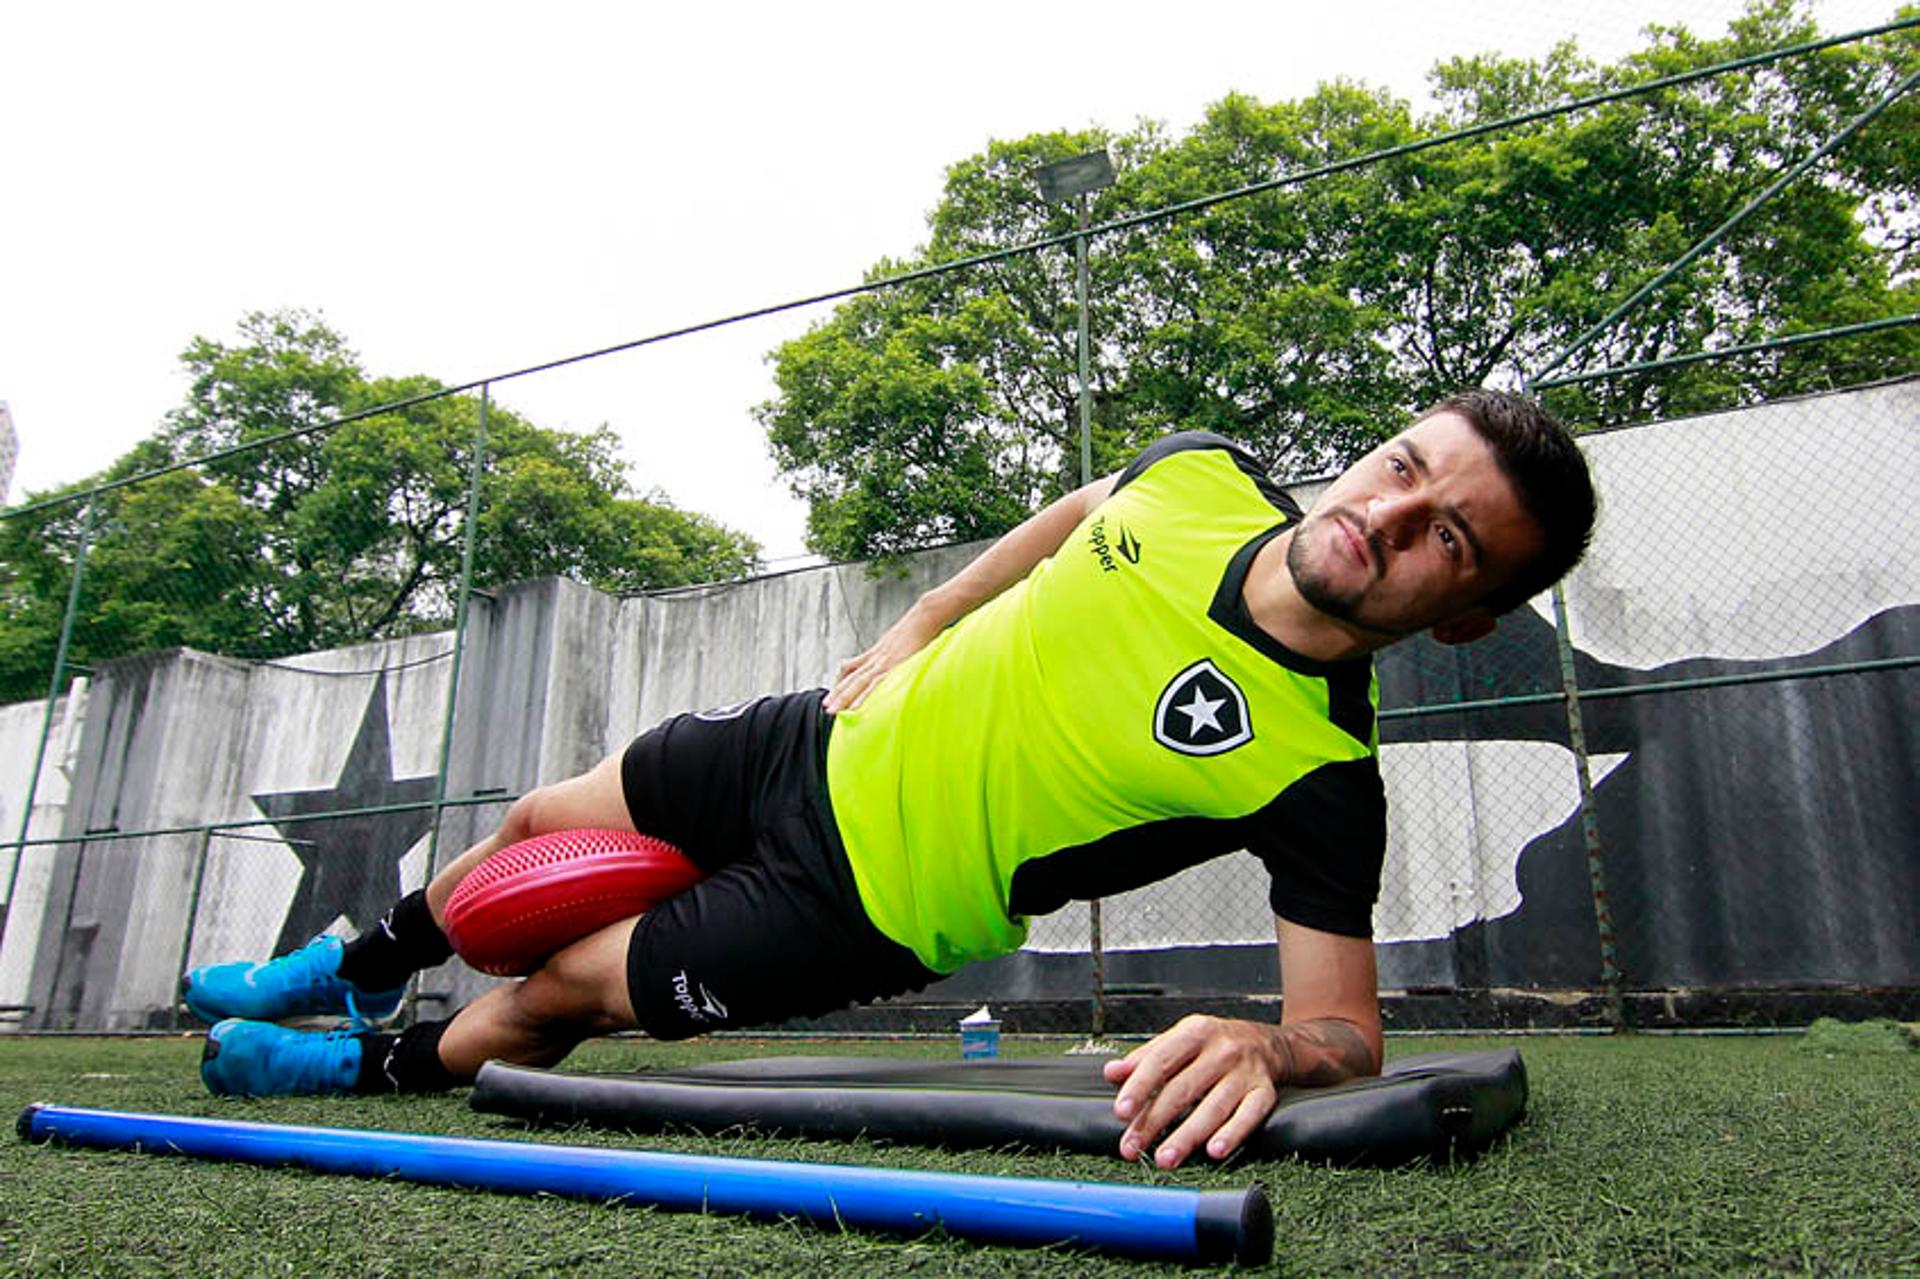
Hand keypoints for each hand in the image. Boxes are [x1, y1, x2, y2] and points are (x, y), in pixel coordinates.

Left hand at [823, 603, 944, 712]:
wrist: (924, 618)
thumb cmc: (915, 630)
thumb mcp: (897, 641)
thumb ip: (891, 653)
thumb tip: (892, 661)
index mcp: (875, 653)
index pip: (851, 668)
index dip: (840, 682)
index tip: (832, 695)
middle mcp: (875, 658)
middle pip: (851, 677)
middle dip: (837, 693)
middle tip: (826, 707)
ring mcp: (883, 662)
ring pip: (858, 682)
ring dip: (844, 697)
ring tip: (834, 710)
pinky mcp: (893, 665)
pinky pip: (875, 683)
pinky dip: (864, 696)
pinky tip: (856, 707)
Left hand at [1103, 1014, 1290, 1168]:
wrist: (1267, 1042)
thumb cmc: (1213, 1045)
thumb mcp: (1179, 1040)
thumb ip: (1145, 1058)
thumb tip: (1112, 1072)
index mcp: (1194, 1032)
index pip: (1161, 1061)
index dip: (1139, 1087)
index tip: (1121, 1111)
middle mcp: (1221, 1050)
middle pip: (1183, 1089)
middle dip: (1154, 1121)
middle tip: (1133, 1147)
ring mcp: (1245, 1072)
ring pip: (1213, 1107)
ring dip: (1187, 1136)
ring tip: (1165, 1158)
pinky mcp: (1265, 1093)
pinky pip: (1249, 1116)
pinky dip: (1232, 1134)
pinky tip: (1214, 1151)